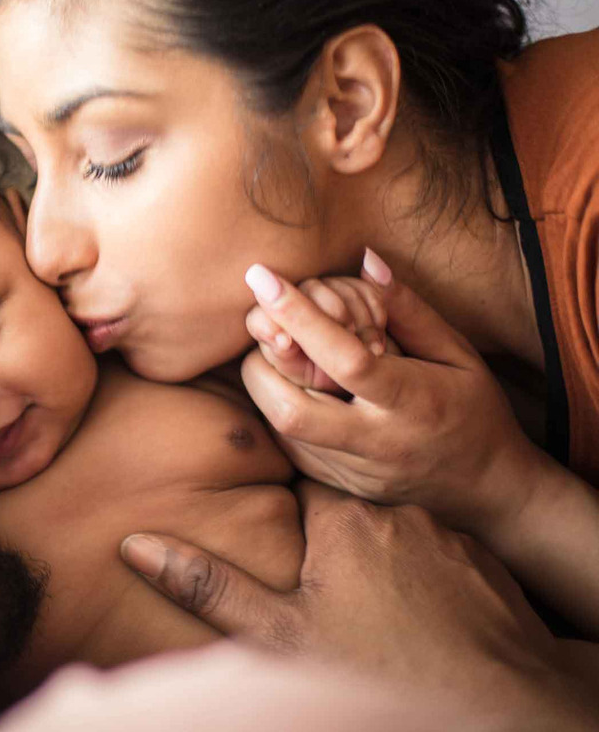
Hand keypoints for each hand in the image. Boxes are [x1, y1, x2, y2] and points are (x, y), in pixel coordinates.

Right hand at [119, 482, 595, 724]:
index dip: (284, 501)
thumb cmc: (381, 666)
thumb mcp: (281, 634)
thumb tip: (136, 545)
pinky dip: (423, 571)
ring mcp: (443, 534)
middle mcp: (393, 510)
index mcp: (341, 518)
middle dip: (328, 531)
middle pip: (345, 503)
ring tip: (369, 598)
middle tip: (317, 576)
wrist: (499, 701)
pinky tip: (416, 610)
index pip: (299, 480)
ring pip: (393, 527)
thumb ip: (210, 586)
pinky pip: (437, 551)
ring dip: (377, 551)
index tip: (272, 523)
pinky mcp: (480, 562)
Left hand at [238, 249, 542, 535]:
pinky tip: (295, 384)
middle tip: (267, 323)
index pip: (344, 358)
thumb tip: (364, 259)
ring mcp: (351, 471)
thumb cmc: (472, 409)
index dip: (298, 316)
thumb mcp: (458, 353)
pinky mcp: (333, 484)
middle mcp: (376, 443)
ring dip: (266, 379)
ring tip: (283, 349)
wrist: (485, 490)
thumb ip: (408, 309)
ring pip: (278, 426)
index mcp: (412, 402)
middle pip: (290, 407)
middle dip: (264, 358)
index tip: (263, 277)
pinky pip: (286, 443)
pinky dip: (278, 405)